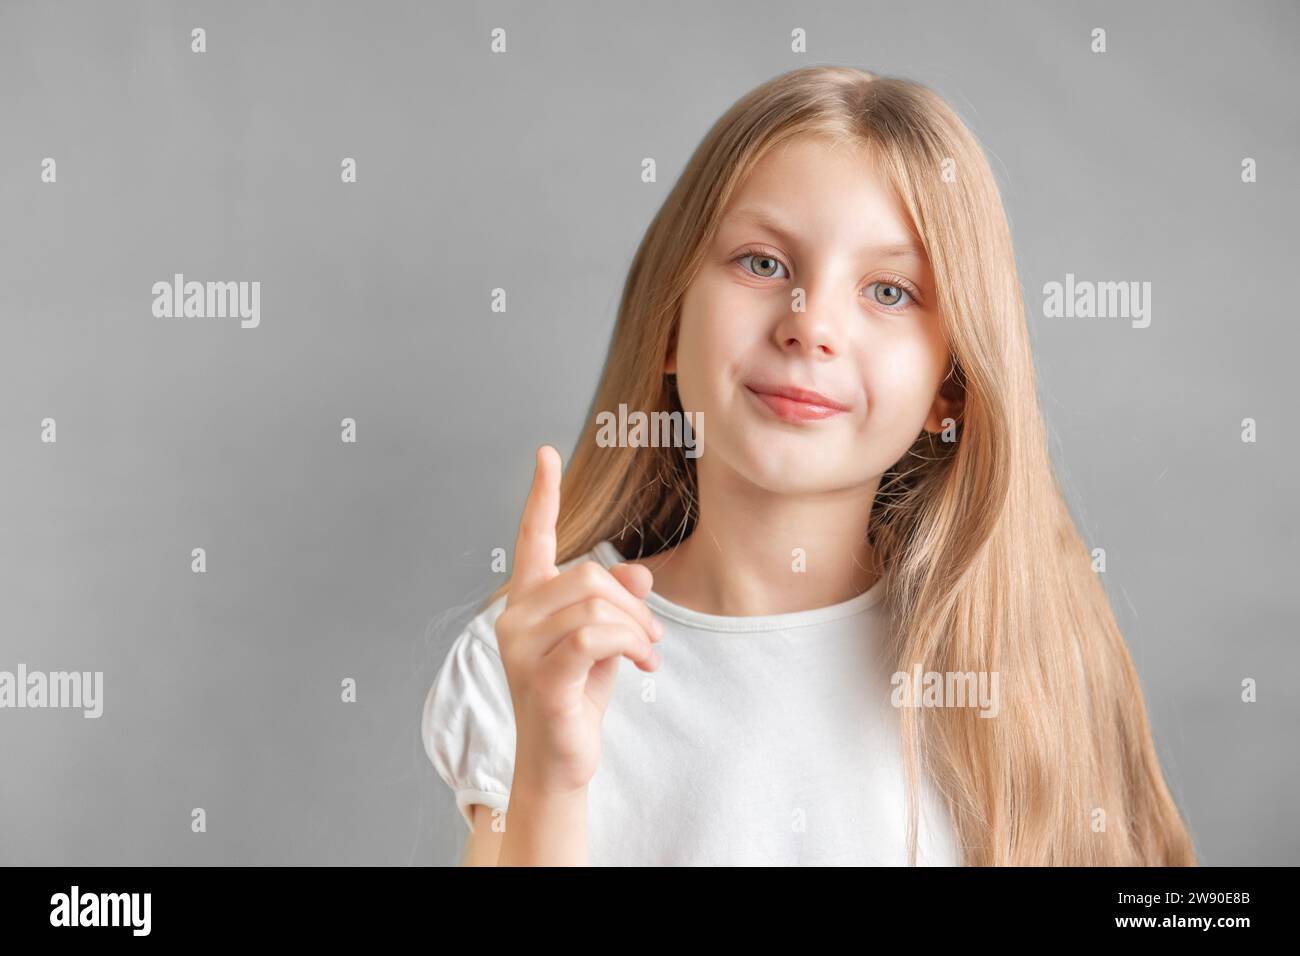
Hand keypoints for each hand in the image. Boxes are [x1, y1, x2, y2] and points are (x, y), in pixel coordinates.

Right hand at [495, 444, 663, 797]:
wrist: (559, 763)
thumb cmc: (577, 698)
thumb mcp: (604, 641)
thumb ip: (615, 603)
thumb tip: (640, 574)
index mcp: (526, 602)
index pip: (531, 539)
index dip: (541, 496)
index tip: (546, 454)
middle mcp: (515, 618)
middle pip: (588, 576)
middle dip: (631, 604)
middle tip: (651, 636)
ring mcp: (522, 649)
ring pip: (595, 606)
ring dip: (636, 628)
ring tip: (648, 654)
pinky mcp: (543, 678)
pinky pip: (594, 638)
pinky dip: (630, 645)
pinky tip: (644, 665)